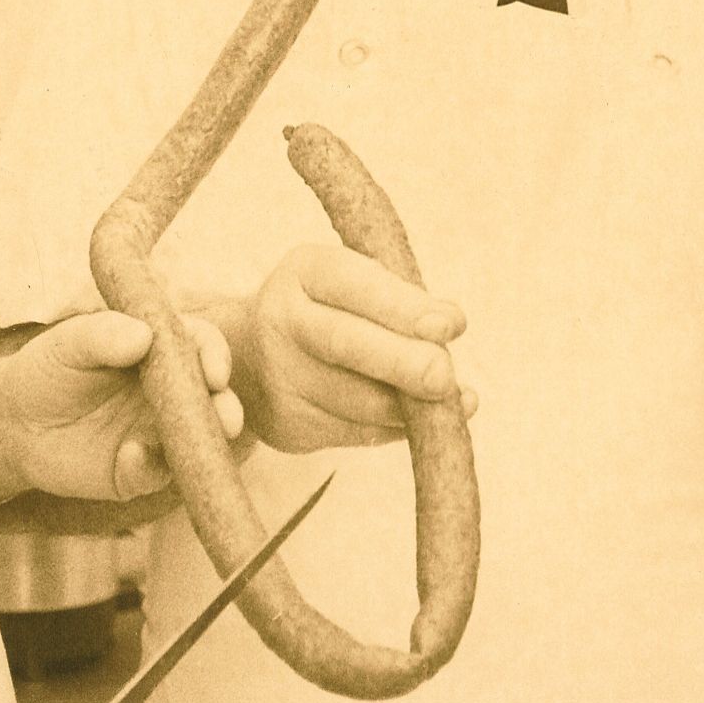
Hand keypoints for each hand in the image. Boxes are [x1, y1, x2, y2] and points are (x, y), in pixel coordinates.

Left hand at [0, 311, 241, 501]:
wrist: (15, 422)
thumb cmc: (49, 368)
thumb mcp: (69, 343)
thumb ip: (103, 334)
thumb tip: (143, 335)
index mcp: (163, 352)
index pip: (202, 347)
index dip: (215, 355)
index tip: (214, 371)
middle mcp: (171, 393)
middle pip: (212, 399)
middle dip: (226, 407)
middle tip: (227, 417)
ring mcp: (158, 434)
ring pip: (195, 441)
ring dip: (203, 443)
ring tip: (197, 442)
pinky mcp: (137, 471)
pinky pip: (153, 474)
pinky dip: (147, 467)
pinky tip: (130, 456)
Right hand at [231, 244, 475, 454]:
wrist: (253, 357)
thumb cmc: (330, 311)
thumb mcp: (355, 285)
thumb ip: (400, 300)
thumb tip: (450, 326)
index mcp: (305, 270)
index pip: (355, 284)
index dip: (403, 307)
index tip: (450, 325)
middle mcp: (282, 318)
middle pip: (344, 342)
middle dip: (401, 362)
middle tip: (444, 377)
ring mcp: (280, 375)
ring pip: (354, 398)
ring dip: (408, 405)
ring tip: (449, 402)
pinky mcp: (289, 423)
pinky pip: (354, 432)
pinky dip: (395, 428)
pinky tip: (423, 423)